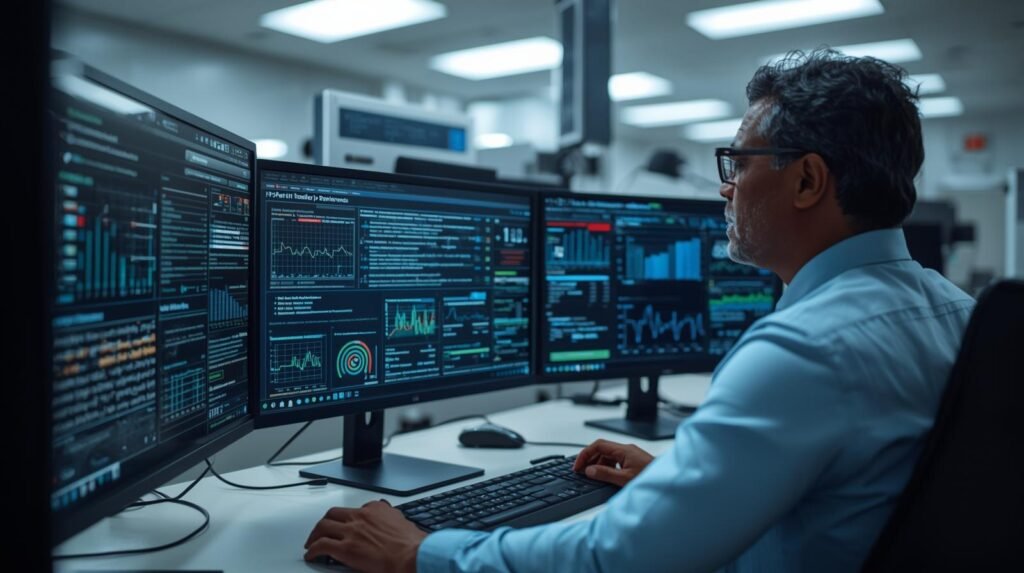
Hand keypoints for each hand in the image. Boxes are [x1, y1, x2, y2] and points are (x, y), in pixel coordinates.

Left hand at [304, 500, 427, 572]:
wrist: (412, 555)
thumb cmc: (411, 544)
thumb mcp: (404, 522)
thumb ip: (393, 518)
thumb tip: (393, 520)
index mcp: (376, 509)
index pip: (356, 509)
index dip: (348, 518)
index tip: (346, 524)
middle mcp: (361, 516)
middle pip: (334, 513)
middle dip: (325, 522)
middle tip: (321, 530)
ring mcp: (352, 531)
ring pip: (323, 527)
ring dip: (314, 534)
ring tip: (311, 542)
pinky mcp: (345, 548)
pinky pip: (322, 546)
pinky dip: (313, 551)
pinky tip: (311, 555)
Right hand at [573, 439, 653, 486]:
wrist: (668, 481)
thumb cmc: (650, 479)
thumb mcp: (624, 479)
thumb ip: (605, 474)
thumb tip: (589, 471)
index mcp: (624, 450)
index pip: (598, 445)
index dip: (585, 454)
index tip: (577, 466)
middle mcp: (627, 449)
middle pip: (602, 449)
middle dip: (590, 459)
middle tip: (581, 471)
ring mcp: (631, 454)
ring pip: (608, 455)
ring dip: (598, 464)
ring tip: (591, 475)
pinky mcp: (634, 461)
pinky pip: (615, 460)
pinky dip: (607, 466)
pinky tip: (605, 476)